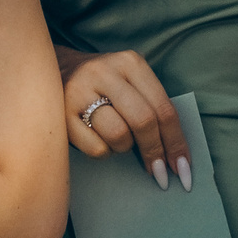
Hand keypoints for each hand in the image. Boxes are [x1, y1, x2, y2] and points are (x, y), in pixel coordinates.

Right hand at [57, 45, 190, 188]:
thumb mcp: (130, 83)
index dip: (176, 142)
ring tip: (117, 139)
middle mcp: (105, 73)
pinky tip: (98, 139)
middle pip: (144, 121)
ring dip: (124, 147)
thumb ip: (151, 107)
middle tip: (161, 174)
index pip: (163, 108)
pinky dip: (104, 152)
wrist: (53, 70)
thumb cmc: (103, 86)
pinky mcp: (60, 114)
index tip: (184, 168)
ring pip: (119, 136)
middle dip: (156, 152)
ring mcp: (79, 92)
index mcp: (130, 63)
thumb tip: (175, 155)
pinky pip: (96, 148)